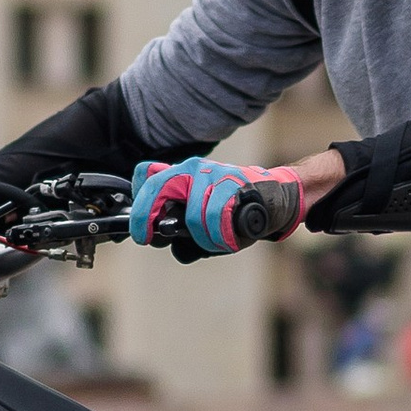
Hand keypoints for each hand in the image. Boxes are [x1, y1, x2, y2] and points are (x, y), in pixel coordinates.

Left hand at [129, 158, 304, 254]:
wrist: (272, 197)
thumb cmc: (232, 209)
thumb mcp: (200, 213)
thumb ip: (178, 224)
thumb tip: (161, 239)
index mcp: (181, 174)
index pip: (147, 176)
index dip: (138, 203)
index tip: (139, 229)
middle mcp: (193, 169)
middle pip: (158, 187)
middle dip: (147, 216)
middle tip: (150, 238)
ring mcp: (214, 174)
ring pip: (193, 215)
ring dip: (203, 238)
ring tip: (215, 241)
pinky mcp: (235, 184)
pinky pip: (218, 218)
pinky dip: (221, 236)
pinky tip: (229, 239)